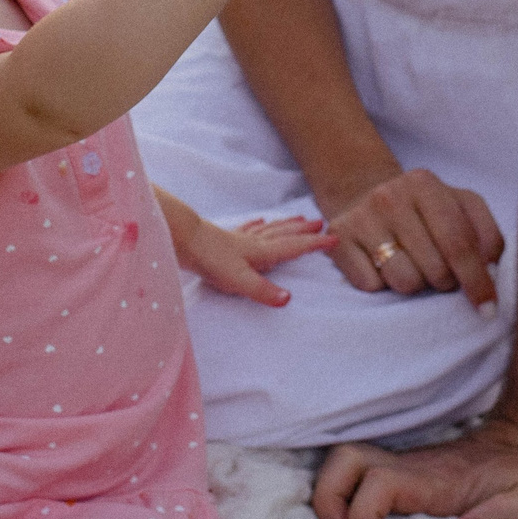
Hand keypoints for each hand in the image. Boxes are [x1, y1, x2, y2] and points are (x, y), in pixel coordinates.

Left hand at [179, 212, 334, 306]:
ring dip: (285, 225)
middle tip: (320, 222)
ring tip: (298, 218)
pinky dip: (256, 225)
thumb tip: (288, 299)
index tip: (335, 238)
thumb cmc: (211, 261)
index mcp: (262, 252)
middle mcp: (254, 243)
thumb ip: (263, 291)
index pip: (294, 247)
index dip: (314, 244)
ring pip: (269, 230)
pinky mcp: (224, 238)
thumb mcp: (239, 281)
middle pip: (283, 234)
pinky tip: (258, 221)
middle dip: (303, 230)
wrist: (182, 239)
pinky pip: (248, 229)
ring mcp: (239, 239)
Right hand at [311, 413, 517, 518]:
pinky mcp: (401, 476)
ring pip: (343, 463)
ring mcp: (402, 468)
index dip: (364, 516)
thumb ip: (503, 517)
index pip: (379, 483)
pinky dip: (342, 497)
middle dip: (328, 498)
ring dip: (330, 496)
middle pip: (344, 460)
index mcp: (436, 477)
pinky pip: (356, 476)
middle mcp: (410, 467)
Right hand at [324, 167, 503, 306]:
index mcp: (424, 184)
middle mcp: (389, 196)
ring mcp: (360, 218)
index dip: (478, 281)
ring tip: (412, 267)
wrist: (364, 195)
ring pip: (405, 282)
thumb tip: (490, 268)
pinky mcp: (337, 241)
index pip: (460, 243)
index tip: (488, 308)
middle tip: (440, 271)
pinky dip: (382, 285)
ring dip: (416, 285)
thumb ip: (486, 233)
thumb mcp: (460, 206)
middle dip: (446, 282)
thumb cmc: (424, 210)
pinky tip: (383, 266)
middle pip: (435, 270)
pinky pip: (372, 287)